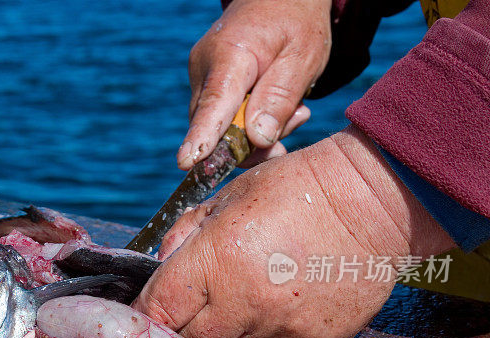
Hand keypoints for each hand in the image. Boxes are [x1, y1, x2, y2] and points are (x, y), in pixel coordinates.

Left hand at [136, 126, 454, 337]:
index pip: (158, 310)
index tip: (144, 313)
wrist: (372, 203)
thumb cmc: (291, 191)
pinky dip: (262, 333)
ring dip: (222, 333)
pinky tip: (277, 303)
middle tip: (184, 313)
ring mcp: (280, 327)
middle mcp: (244, 303)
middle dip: (179, 330)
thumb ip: (185, 235)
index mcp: (216, 261)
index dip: (144, 314)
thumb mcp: (226, 199)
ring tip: (239, 300)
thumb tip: (161, 268)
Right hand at [177, 0, 331, 169]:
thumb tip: (256, 139)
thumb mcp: (303, 57)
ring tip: (293, 108)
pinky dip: (248, 124)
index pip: (214, 104)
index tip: (187, 162)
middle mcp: (204, 68)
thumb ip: (280, 98)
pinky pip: (220, 121)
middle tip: (298, 118)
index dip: (202, 137)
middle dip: (254, 141)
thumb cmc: (295, 23)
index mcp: (231, 55)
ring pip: (219, 129)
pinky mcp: (203, 86)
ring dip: (256, 132)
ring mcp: (199, 78)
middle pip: (216, 127)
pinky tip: (272, 106)